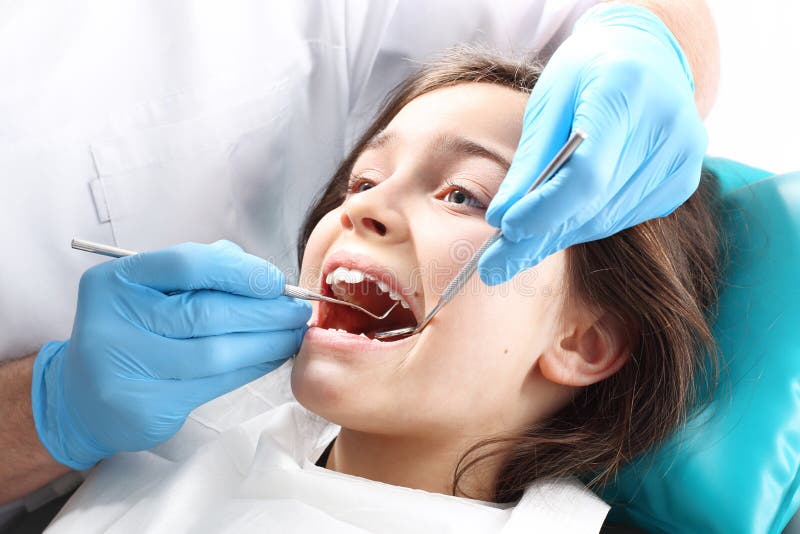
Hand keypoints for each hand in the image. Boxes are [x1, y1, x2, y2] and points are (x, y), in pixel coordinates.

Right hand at [31, 240, 310, 468]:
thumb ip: (205, 271)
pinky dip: (253, 367)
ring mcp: (125, 369)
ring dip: (267, 343)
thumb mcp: (154, 289)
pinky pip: (216, 384)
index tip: (276, 280)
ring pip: (216, 353)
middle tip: (298, 311)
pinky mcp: (145, 407)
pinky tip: (272, 357)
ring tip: (292, 334)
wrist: (86, 396)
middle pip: (206, 313)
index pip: (187, 264)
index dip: (241, 271)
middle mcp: (112, 323)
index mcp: (115, 281)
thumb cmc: (135, 331)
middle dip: (265, 312)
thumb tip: (265, 276)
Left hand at [479, 4, 706, 283]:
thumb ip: (529, 163)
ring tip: (517, 247)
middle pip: (596, 202)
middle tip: (495, 263)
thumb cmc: (586, 73)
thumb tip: (501, 221)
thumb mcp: (547, 103)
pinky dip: (587, 224)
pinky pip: (624, 218)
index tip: (505, 230)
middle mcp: (668, 124)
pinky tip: (561, 221)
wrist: (644, 54)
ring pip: (608, 218)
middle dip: (541, 233)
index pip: (586, 173)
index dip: (544, 209)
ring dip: (561, 233)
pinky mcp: (683, 180)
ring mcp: (683, 156)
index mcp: (628, 89)